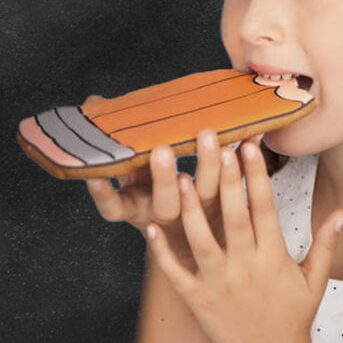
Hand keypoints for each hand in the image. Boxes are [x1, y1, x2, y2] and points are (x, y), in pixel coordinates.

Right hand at [82, 94, 256, 264]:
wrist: (196, 241)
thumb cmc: (155, 190)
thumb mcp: (133, 169)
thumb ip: (117, 137)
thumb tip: (93, 101)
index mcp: (136, 207)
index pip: (113, 206)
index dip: (104, 194)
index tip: (96, 177)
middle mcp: (165, 213)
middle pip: (165, 202)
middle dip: (163, 176)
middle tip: (162, 149)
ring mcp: (199, 213)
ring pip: (202, 194)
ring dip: (206, 164)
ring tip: (209, 136)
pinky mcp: (226, 205)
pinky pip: (235, 186)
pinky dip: (243, 162)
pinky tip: (250, 139)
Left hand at [145, 139, 342, 342]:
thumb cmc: (293, 319)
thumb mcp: (315, 280)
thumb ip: (325, 244)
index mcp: (274, 257)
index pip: (264, 208)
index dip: (256, 176)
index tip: (248, 146)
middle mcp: (246, 267)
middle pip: (234, 217)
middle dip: (227, 180)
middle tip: (215, 145)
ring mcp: (219, 284)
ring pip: (202, 241)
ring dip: (191, 210)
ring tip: (180, 178)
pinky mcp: (198, 301)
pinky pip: (176, 273)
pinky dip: (163, 253)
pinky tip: (151, 228)